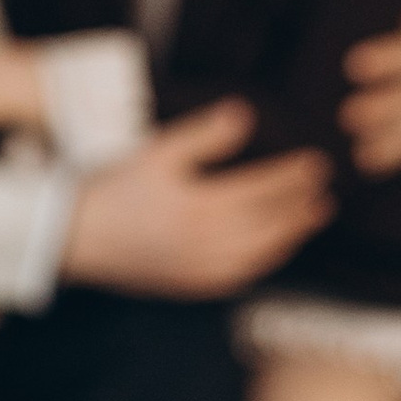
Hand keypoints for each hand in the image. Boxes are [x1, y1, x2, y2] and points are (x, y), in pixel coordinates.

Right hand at [60, 101, 332, 297]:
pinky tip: (273, 247)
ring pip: (260, 254)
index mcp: (200, 207)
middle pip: (269, 224)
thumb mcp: (157, 152)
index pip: (262, 191)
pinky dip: (264, 260)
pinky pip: (240, 275)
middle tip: (325, 190)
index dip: (293, 176)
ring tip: (312, 217)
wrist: (75, 238)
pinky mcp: (189, 285)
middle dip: (300, 206)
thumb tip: (245, 114)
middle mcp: (206, 244)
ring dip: (291, 235)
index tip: (317, 163)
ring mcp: (199, 270)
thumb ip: (203, 135)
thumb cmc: (114, 188)